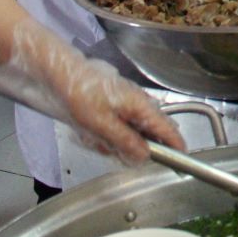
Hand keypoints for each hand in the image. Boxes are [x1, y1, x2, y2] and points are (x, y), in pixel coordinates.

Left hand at [0, 20, 183, 164]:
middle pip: (148, 135)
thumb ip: (125, 142)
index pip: (167, 129)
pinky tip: (87, 132)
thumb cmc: (79, 94)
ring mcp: (123, 106)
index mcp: (141, 106)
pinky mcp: (108, 109)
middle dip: (133, 149)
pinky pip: (113, 132)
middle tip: (112, 149)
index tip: (182, 161)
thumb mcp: (101, 124)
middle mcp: (136, 105)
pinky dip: (102, 137)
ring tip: (92, 137)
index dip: (176, 145)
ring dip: (113, 143)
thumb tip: (145, 157)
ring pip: (128, 136)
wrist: (55, 75)